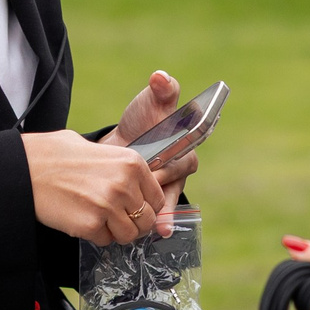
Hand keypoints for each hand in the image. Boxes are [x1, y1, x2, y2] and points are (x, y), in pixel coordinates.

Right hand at [24, 128, 171, 244]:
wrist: (25, 167)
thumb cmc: (56, 155)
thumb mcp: (98, 149)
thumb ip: (121, 168)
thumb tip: (136, 187)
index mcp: (132, 163)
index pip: (158, 198)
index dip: (146, 207)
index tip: (134, 209)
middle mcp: (125, 184)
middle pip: (146, 220)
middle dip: (133, 224)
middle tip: (116, 220)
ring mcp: (108, 205)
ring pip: (128, 235)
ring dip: (115, 232)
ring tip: (99, 220)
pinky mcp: (90, 224)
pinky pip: (104, 240)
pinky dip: (95, 235)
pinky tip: (81, 220)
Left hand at [106, 69, 200, 220]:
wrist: (122, 142)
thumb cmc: (143, 119)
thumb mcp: (152, 100)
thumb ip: (162, 89)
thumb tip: (161, 77)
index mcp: (187, 142)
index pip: (185, 153)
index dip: (173, 161)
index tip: (162, 165)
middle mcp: (181, 166)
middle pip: (177, 180)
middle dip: (162, 186)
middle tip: (146, 190)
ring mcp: (169, 184)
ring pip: (172, 199)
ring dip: (166, 213)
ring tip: (161, 226)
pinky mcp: (155, 199)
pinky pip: (162, 211)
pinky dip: (161, 222)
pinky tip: (158, 232)